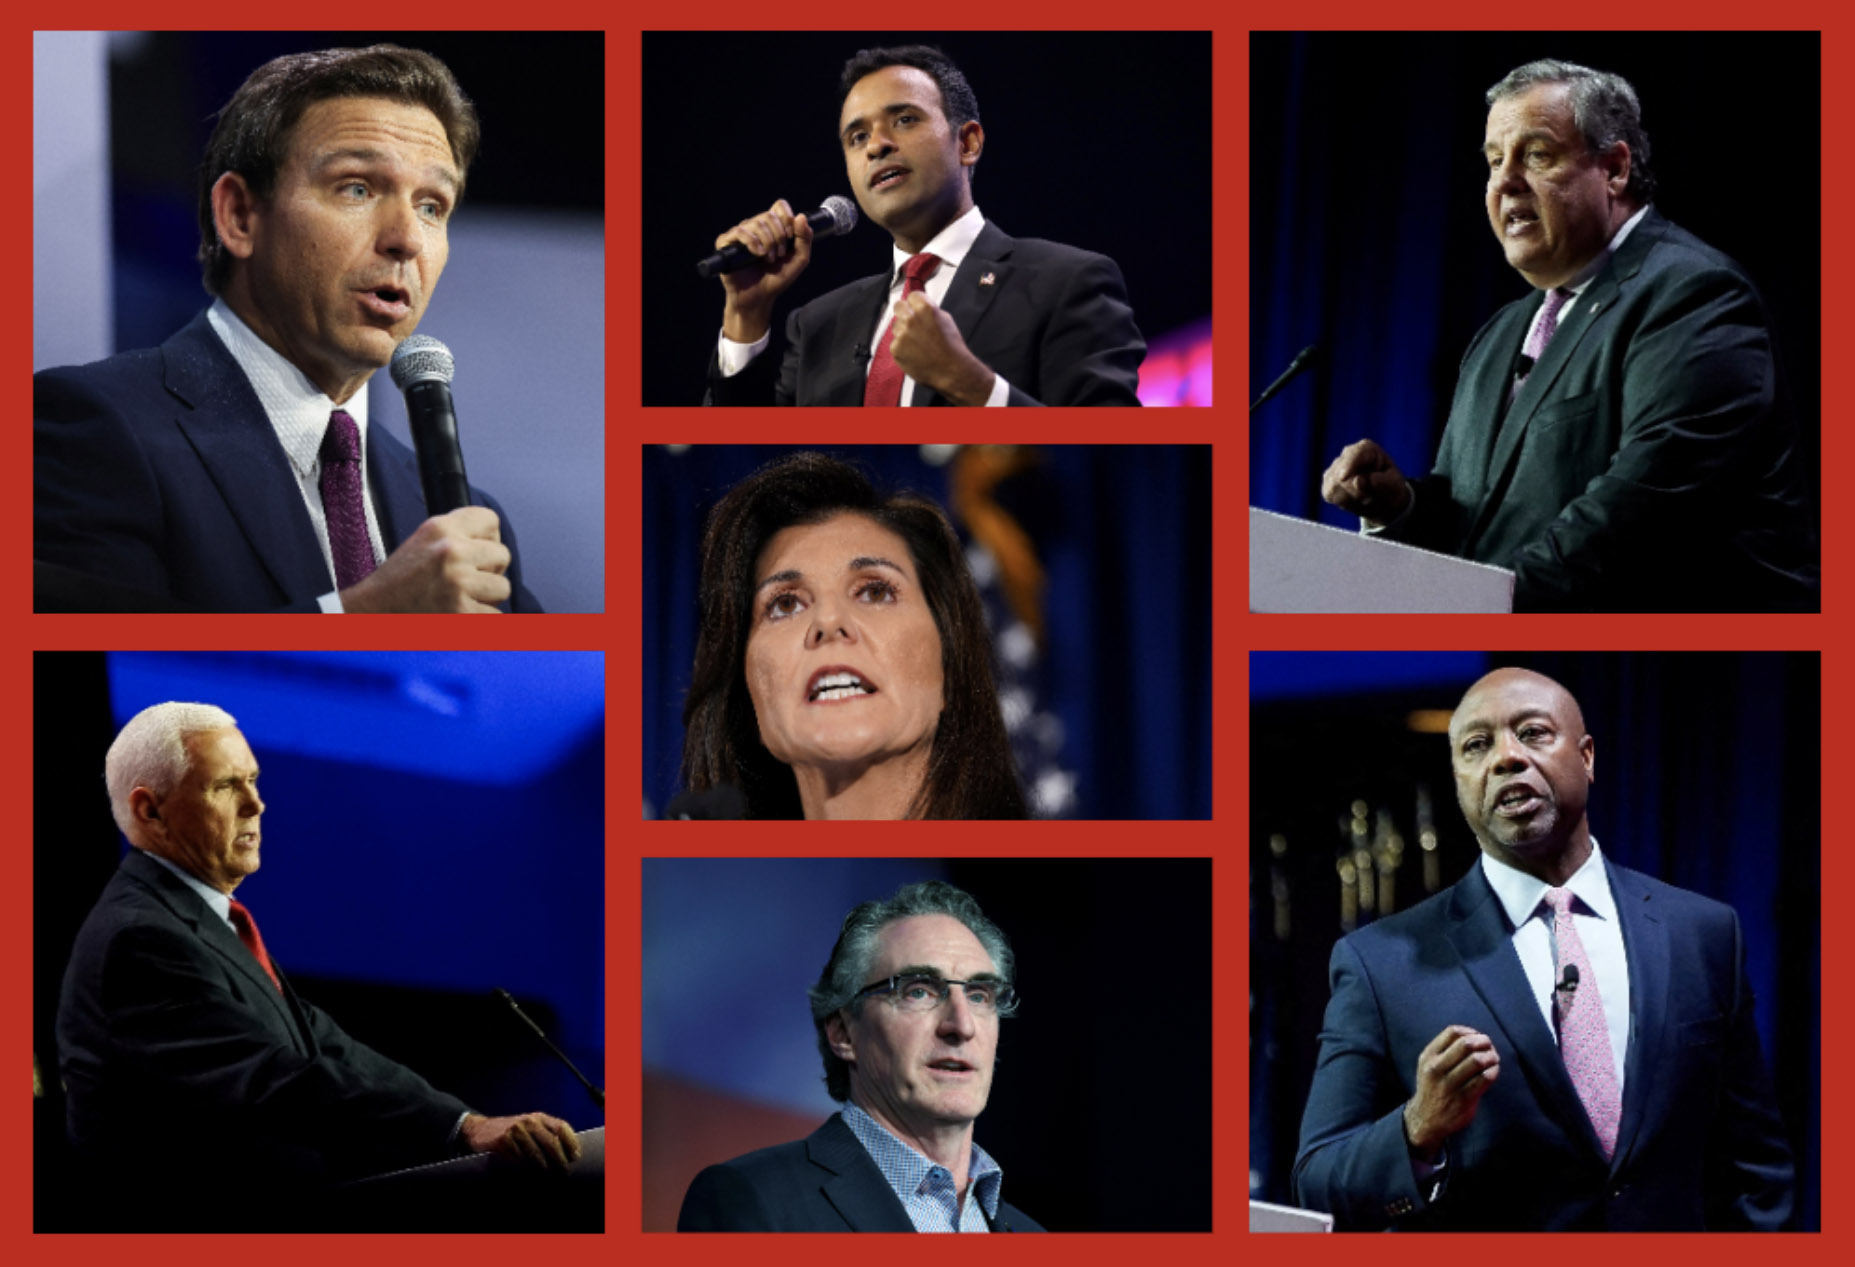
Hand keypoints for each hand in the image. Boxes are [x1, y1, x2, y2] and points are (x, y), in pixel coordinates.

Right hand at [339, 505, 509, 612]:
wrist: (373, 613)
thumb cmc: (399, 581)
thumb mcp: (423, 541)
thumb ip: (457, 535)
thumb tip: (495, 542)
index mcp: (440, 528)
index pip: (490, 520)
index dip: (488, 538)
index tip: (477, 551)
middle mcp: (451, 551)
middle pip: (503, 555)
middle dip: (490, 570)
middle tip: (466, 580)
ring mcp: (458, 582)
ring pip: (503, 587)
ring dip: (486, 597)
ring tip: (459, 598)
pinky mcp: (462, 612)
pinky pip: (495, 615)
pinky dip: (480, 620)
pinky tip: (457, 615)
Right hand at [460, 1111, 579, 1173]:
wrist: (479, 1130)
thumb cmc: (510, 1133)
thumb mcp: (529, 1127)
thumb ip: (545, 1135)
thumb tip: (566, 1155)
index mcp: (539, 1117)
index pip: (561, 1127)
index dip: (571, 1142)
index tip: (575, 1157)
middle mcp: (529, 1121)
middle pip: (551, 1142)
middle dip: (560, 1161)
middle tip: (564, 1173)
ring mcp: (516, 1130)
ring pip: (536, 1154)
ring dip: (544, 1169)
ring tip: (549, 1178)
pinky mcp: (503, 1141)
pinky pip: (519, 1159)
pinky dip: (526, 1169)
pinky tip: (530, 1176)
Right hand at [716, 198, 813, 342]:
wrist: (759, 298)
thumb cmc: (776, 280)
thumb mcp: (798, 261)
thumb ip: (805, 240)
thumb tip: (801, 216)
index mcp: (772, 228)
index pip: (779, 206)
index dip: (786, 216)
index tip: (790, 235)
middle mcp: (755, 227)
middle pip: (769, 215)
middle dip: (779, 236)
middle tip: (779, 254)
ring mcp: (740, 234)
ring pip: (756, 222)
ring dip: (767, 242)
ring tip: (768, 258)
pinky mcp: (726, 243)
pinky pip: (739, 231)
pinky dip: (752, 242)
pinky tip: (758, 254)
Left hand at [887, 292, 996, 405]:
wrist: (952, 371)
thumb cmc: (952, 347)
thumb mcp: (946, 320)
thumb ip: (929, 310)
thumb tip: (919, 308)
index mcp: (925, 308)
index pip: (912, 295)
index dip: (915, 303)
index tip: (916, 308)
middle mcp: (911, 319)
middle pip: (898, 306)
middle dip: (904, 312)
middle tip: (911, 322)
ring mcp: (902, 334)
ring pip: (895, 326)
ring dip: (903, 332)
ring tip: (918, 343)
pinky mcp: (896, 349)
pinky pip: (895, 343)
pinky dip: (903, 348)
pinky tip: (915, 353)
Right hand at [1321, 439, 1411, 524]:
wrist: (1384, 500)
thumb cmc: (1391, 488)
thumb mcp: (1393, 486)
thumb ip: (1379, 483)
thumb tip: (1357, 481)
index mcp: (1367, 449)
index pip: (1354, 454)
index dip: (1348, 466)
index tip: (1343, 478)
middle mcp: (1348, 454)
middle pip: (1342, 473)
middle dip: (1355, 491)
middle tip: (1371, 497)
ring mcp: (1335, 467)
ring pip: (1333, 485)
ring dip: (1350, 498)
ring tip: (1364, 497)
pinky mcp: (1328, 481)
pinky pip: (1329, 494)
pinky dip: (1343, 502)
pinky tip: (1354, 499)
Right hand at [1403, 1025, 1499, 1155]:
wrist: (1426, 1119)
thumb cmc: (1434, 1087)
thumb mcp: (1429, 1065)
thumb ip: (1446, 1050)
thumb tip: (1476, 1036)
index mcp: (1428, 1057)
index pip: (1453, 1032)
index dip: (1470, 1031)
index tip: (1477, 1038)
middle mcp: (1436, 1069)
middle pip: (1466, 1044)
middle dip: (1483, 1042)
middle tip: (1490, 1047)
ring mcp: (1449, 1085)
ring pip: (1477, 1060)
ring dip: (1491, 1056)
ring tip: (1494, 1059)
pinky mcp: (1464, 1099)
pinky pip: (1484, 1078)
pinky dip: (1493, 1071)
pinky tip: (1493, 1072)